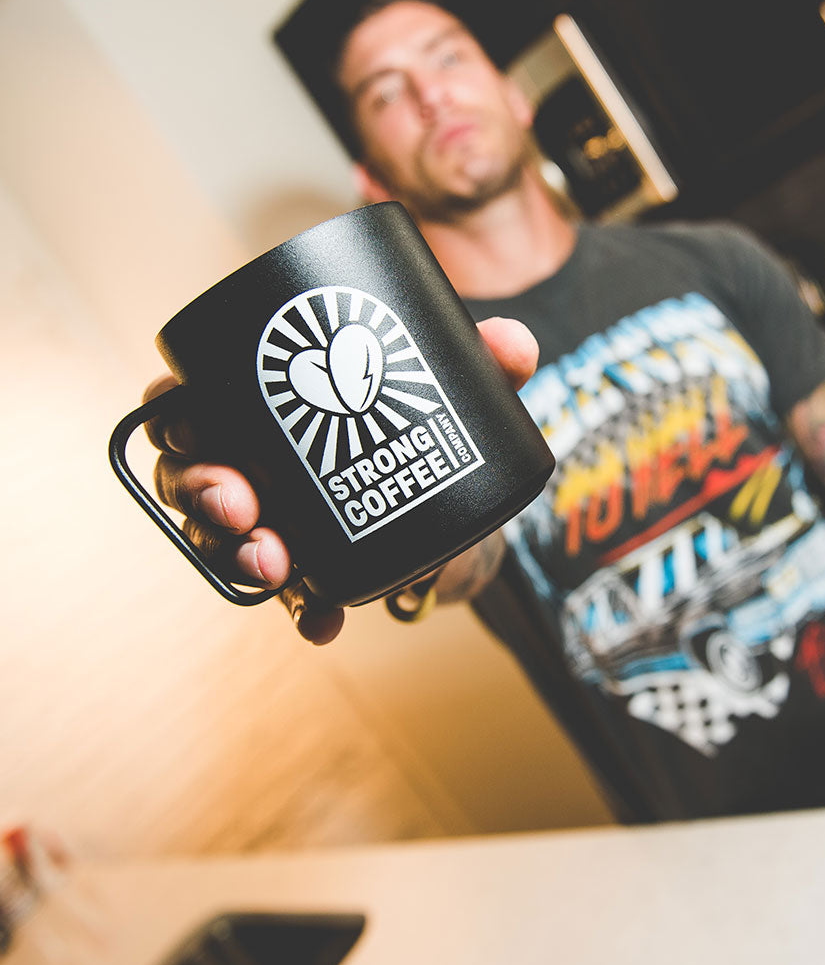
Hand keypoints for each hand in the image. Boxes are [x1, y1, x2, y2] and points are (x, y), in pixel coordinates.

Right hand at [143, 316, 538, 644]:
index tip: (188, 421)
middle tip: (241, 502)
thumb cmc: (435, 432)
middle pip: (194, 476)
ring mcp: (280, 526)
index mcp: (270, 410)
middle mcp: (259, 468)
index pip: (191, 404)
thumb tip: (512, 341)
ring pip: (227, 542)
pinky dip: (303, 611)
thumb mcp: (459, 394)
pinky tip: (320, 623)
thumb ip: (486, 364)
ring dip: (237, 556)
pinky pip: (292, 598)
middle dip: (202, 491)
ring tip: (272, 564)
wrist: (470, 511)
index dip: (171, 414)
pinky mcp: (316, 574)